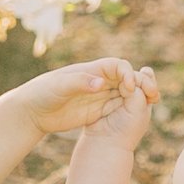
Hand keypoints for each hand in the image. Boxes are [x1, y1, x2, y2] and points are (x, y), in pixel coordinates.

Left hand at [20, 57, 155, 137]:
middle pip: (126, 79)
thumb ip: (80, 83)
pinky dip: (129, 109)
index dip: (128, 74)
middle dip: (141, 85)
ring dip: (138, 98)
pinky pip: (117, 107)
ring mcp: (98, 96)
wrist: (32, 111)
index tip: (131, 87)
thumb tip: (101, 84)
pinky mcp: (97, 111)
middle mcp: (98, 81)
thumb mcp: (60, 87)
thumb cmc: (42, 93)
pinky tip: (136, 117)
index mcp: (91, 70)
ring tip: (149, 106)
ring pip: (125, 94)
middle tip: (151, 96)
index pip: (118, 66)